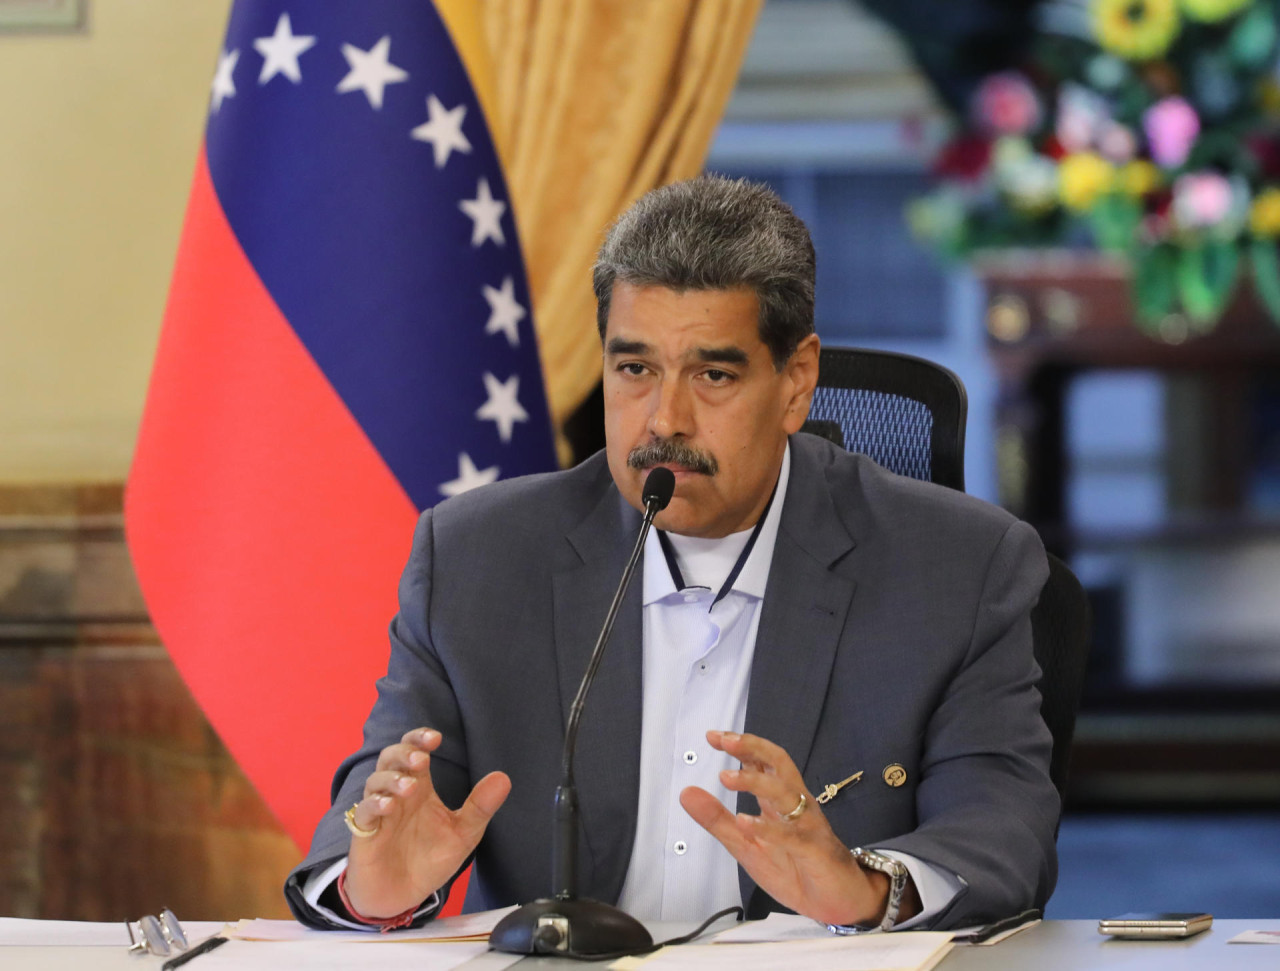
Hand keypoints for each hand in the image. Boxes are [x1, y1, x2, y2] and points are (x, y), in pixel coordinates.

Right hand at [342, 728, 510, 918]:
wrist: (403, 897)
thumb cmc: (429, 860)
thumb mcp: (462, 834)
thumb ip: (480, 807)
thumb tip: (504, 777)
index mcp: (420, 788)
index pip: (414, 751)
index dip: (420, 738)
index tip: (436, 739)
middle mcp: (398, 794)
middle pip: (391, 758)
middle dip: (404, 753)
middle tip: (422, 760)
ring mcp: (379, 812)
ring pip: (375, 781)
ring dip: (391, 779)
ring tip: (410, 786)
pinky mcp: (365, 834)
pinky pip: (363, 812)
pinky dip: (374, 804)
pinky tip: (389, 806)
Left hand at [680, 730, 917, 926]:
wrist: (835, 902)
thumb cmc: (793, 868)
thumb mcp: (745, 844)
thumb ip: (718, 819)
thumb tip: (686, 792)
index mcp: (778, 800)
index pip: (762, 762)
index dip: (740, 746)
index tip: (712, 736)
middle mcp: (796, 805)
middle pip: (779, 764)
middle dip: (753, 748)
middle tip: (725, 741)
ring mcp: (807, 826)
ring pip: (786, 793)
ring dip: (756, 782)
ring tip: (725, 777)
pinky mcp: (814, 851)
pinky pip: (793, 835)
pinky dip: (769, 828)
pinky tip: (746, 822)